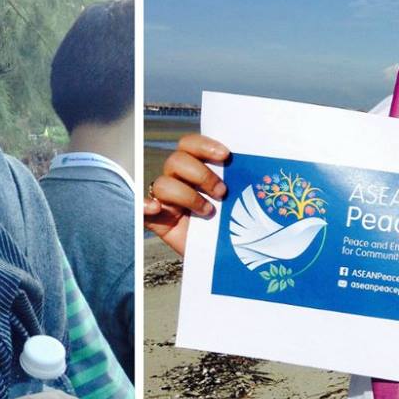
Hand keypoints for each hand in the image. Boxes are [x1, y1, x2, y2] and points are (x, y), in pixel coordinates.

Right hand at [142, 132, 229, 259]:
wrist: (225, 254)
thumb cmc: (233, 220)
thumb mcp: (239, 195)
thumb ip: (239, 176)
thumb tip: (259, 161)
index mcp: (195, 165)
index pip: (189, 144)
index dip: (205, 146)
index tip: (226, 156)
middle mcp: (177, 178)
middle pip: (176, 160)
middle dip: (202, 174)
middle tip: (223, 192)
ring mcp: (166, 199)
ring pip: (162, 184)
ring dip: (187, 196)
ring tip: (208, 212)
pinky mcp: (157, 220)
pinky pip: (140, 209)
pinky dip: (144, 205)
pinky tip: (156, 208)